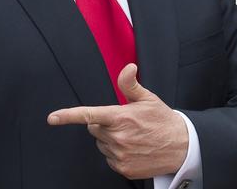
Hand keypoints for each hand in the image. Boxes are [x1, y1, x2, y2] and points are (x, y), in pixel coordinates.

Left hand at [47, 63, 187, 179]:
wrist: (183, 147)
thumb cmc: (163, 121)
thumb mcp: (147, 99)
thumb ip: (130, 84)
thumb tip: (128, 67)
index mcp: (120, 117)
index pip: (88, 115)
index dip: (68, 116)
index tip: (52, 118)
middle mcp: (118, 137)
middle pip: (93, 129)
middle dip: (103, 125)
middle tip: (123, 123)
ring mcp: (120, 154)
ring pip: (101, 143)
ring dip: (110, 139)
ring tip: (131, 136)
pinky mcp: (124, 168)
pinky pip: (109, 158)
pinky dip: (116, 153)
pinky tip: (133, 149)